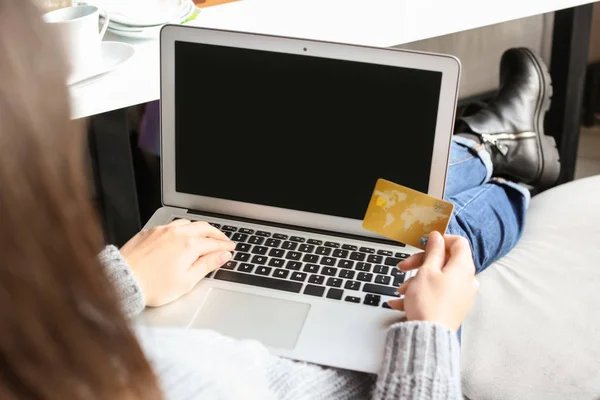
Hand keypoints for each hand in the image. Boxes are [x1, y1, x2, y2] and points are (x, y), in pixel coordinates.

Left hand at [120, 219, 235, 306]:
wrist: (123, 280)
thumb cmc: (153, 285)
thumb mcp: (186, 281)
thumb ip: (207, 265)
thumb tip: (223, 256)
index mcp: (189, 245)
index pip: (214, 243)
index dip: (225, 246)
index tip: (230, 248)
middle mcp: (177, 233)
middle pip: (204, 228)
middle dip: (216, 233)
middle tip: (222, 240)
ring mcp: (162, 231)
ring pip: (187, 222)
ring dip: (199, 227)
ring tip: (204, 235)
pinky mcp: (150, 232)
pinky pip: (170, 224)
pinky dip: (182, 228)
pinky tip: (181, 234)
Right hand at [388, 232, 478, 330]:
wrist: (428, 337)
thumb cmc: (428, 303)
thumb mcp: (426, 271)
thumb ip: (434, 252)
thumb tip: (437, 238)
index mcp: (463, 268)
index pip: (458, 243)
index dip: (441, 240)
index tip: (425, 244)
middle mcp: (467, 281)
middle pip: (445, 261)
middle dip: (421, 262)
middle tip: (404, 267)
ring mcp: (461, 296)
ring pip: (437, 278)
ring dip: (417, 280)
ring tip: (401, 291)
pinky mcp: (453, 308)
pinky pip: (437, 294)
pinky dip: (421, 294)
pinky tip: (402, 302)